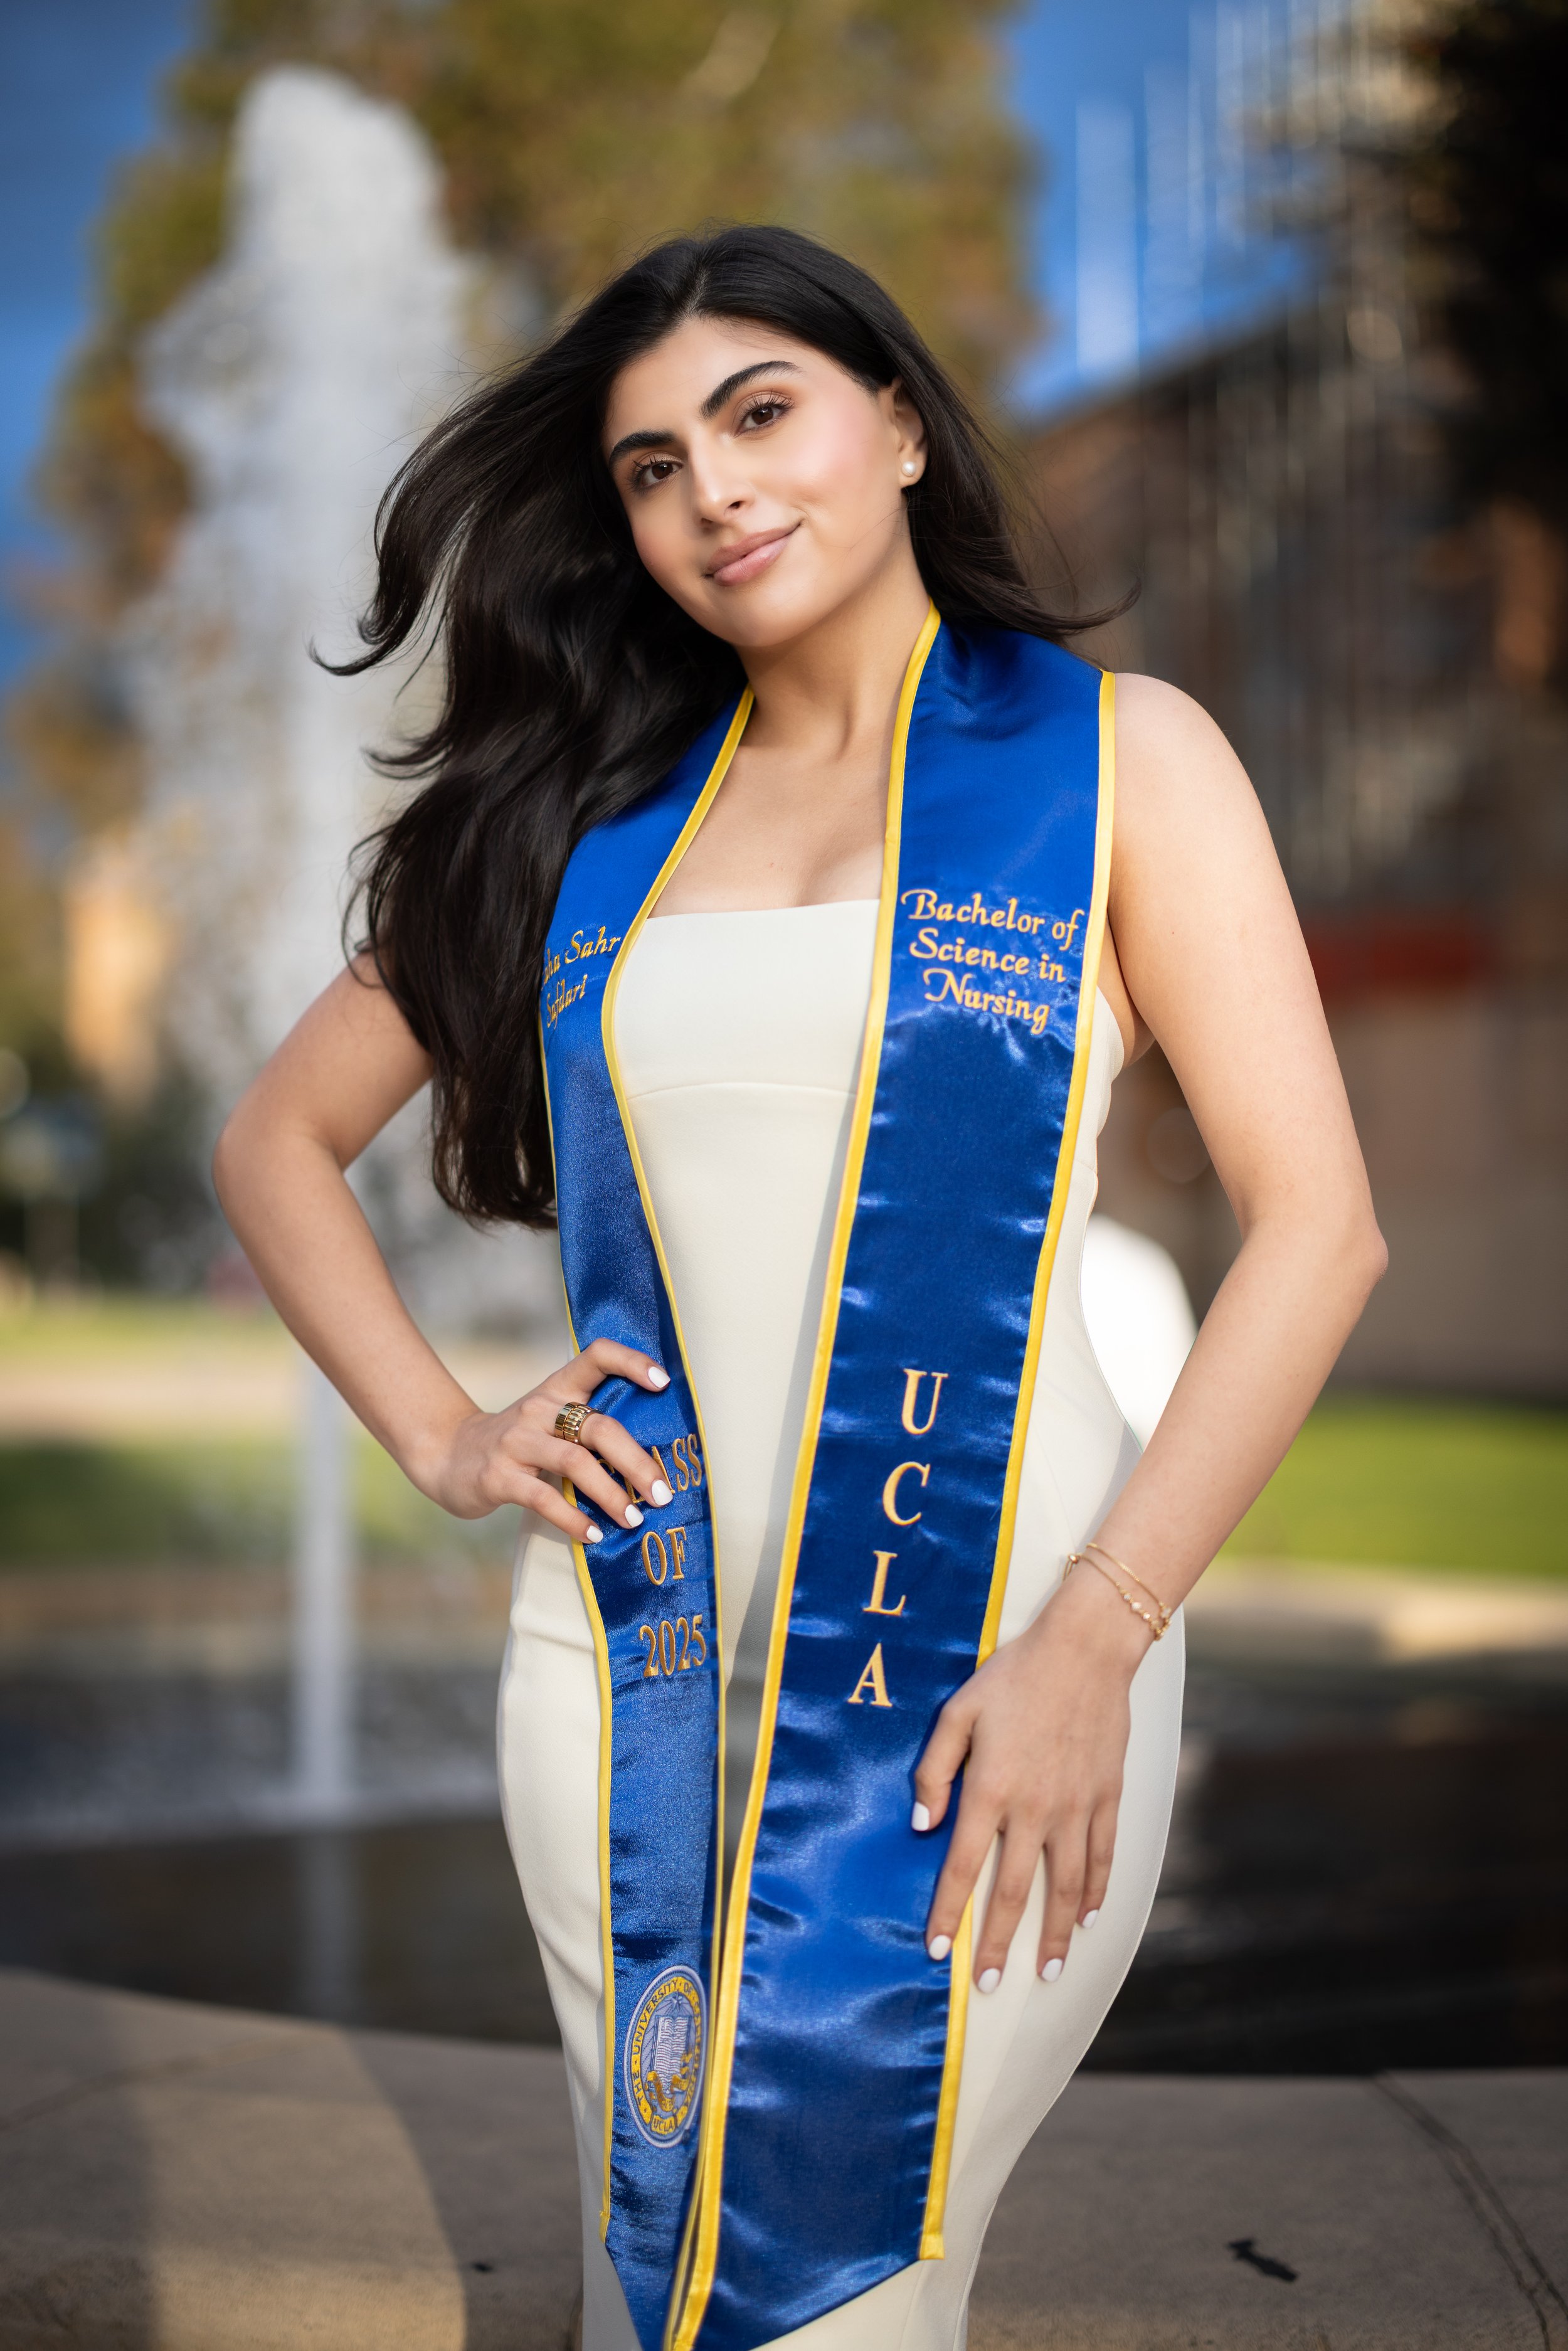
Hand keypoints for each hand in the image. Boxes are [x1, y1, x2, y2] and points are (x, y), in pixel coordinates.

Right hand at [418, 1338, 672, 1542]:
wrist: (448, 1456)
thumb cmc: (520, 1443)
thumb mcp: (550, 1420)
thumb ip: (590, 1427)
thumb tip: (655, 1460)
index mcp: (558, 1388)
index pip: (596, 1356)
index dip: (631, 1362)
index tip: (663, 1383)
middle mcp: (539, 1408)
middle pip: (599, 1427)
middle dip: (637, 1462)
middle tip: (663, 1494)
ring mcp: (517, 1441)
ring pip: (575, 1462)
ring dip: (611, 1494)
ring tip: (634, 1519)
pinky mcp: (499, 1476)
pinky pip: (543, 1497)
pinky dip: (573, 1518)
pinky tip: (593, 1535)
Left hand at [913, 1563, 1150, 1988]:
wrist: (1084, 1650)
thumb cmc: (1013, 1677)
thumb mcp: (958, 1712)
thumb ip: (934, 1770)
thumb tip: (921, 1824)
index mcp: (990, 1789)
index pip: (963, 1867)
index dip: (948, 1913)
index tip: (937, 1951)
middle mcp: (1034, 1809)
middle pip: (1013, 1892)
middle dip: (997, 1943)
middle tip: (988, 1985)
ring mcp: (1075, 1807)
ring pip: (1065, 1888)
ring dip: (1054, 1935)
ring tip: (1045, 1971)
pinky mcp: (1106, 1798)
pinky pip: (1102, 1858)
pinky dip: (1095, 1893)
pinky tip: (1087, 1919)